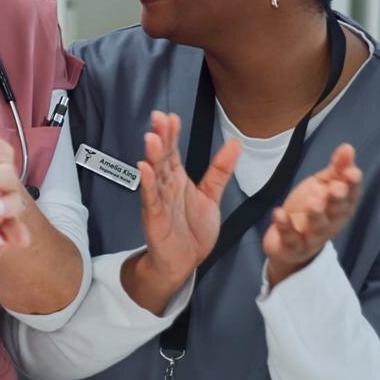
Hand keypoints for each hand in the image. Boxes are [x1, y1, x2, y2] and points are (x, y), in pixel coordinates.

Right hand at [135, 110, 239, 280]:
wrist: (183, 262)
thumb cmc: (192, 230)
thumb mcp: (211, 196)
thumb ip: (220, 170)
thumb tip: (235, 143)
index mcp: (178, 179)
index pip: (173, 152)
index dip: (172, 134)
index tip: (171, 116)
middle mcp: (166, 186)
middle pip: (162, 158)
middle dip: (161, 138)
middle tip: (159, 118)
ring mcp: (159, 201)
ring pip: (155, 175)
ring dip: (152, 156)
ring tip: (152, 138)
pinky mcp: (155, 218)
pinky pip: (151, 199)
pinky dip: (148, 184)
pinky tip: (144, 169)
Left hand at [263, 144, 362, 285]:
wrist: (288, 245)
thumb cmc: (310, 209)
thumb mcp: (322, 186)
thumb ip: (336, 169)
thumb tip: (348, 148)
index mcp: (340, 206)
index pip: (351, 195)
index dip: (352, 184)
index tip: (352, 172)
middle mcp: (331, 223)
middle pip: (337, 211)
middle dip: (337, 199)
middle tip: (335, 188)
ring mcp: (312, 236)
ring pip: (318, 227)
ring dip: (316, 214)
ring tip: (313, 201)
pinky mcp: (292, 246)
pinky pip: (289, 238)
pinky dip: (284, 226)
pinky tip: (278, 212)